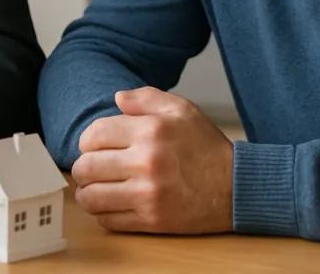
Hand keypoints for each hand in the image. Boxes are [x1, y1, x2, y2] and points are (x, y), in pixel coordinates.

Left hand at [72, 87, 232, 233]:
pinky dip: (102, 213)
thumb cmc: (206, 147)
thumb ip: (146, 98)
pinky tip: (111, 203)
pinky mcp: (151, 220)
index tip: (94, 145)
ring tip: (96, 187)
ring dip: (87, 192)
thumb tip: (117, 98)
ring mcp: (147, 194)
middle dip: (83, 167)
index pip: (93, 135)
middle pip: (86, 167)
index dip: (88, 140)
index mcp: (150, 131)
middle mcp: (146, 162)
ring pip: (91, 197)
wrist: (236, 187)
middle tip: (91, 167)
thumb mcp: (182, 109)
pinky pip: (108, 220)